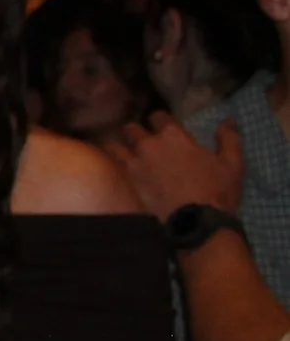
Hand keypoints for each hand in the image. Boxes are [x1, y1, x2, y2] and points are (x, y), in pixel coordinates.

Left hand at [107, 114, 243, 220]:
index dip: (160, 121)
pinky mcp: (122, 183)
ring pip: (113, 146)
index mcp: (173, 136)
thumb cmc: (217, 192)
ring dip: (118, 149)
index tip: (162, 129)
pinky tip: (113, 174)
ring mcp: (131, 163)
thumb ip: (229, 139)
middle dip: (135, 134)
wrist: (195, 224)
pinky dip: (110, 168)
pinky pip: (108, 168)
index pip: (158, 116)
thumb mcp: (232, 164)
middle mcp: (148, 145)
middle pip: (132, 129)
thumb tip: (229, 120)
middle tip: (141, 144)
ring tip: (123, 158)